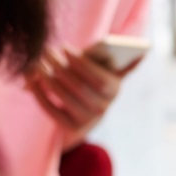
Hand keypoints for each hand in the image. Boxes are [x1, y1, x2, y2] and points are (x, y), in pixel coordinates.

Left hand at [26, 45, 140, 150]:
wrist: (85, 114)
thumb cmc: (94, 82)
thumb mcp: (109, 73)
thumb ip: (122, 62)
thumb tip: (145, 52)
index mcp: (115, 90)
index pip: (99, 78)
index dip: (80, 63)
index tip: (63, 48)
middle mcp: (103, 108)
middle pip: (79, 87)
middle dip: (59, 67)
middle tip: (45, 52)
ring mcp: (87, 120)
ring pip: (63, 97)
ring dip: (47, 78)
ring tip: (37, 63)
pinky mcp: (70, 127)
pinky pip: (51, 109)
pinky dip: (39, 93)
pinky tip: (30, 79)